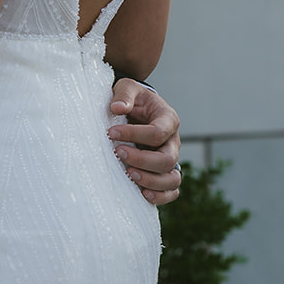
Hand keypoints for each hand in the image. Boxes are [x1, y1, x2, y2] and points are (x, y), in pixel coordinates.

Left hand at [108, 79, 181, 205]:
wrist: (136, 109)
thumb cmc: (132, 98)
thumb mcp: (128, 87)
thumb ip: (124, 95)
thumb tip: (117, 108)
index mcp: (168, 119)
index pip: (157, 132)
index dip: (134, 135)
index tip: (111, 133)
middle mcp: (173, 141)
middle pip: (167, 159)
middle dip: (142, 160)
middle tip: (119, 154)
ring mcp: (171, 158)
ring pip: (172, 178)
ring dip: (151, 180)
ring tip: (129, 175)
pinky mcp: (165, 172)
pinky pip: (172, 190)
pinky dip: (160, 196)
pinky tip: (142, 193)